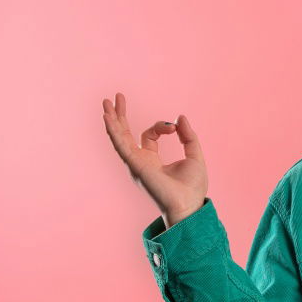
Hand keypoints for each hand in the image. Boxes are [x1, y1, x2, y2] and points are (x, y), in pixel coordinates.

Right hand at [102, 92, 208, 226]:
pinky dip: (114, 130)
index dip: (161, 126)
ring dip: (113, 119)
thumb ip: (188, 136)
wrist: (189, 204)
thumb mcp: (194, 155)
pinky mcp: (135, 165)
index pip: (150, 135)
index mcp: (152, 159)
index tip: (175, 128)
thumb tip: (181, 118)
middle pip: (126, 134)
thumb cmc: (192, 187)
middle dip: (121, 115)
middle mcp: (140, 161)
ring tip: (107, 102)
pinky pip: (121, 145)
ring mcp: (135, 163)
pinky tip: (108, 117)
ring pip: (119, 137)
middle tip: (118, 97)